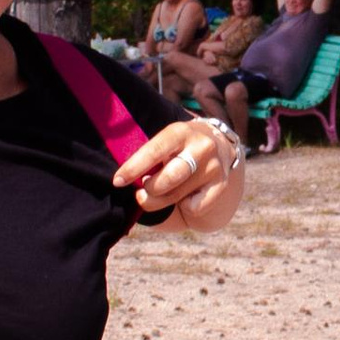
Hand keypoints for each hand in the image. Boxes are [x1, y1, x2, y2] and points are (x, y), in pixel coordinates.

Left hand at [116, 115, 239, 222]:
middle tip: (144, 189)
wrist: (219, 144)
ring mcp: (214, 167)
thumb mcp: (165, 141)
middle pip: (167, 179)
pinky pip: (195, 207)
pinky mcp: (222, 185)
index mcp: (181, 132)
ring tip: (161, 192)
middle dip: (149, 189)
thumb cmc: (179, 147)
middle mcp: (201, 147)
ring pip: (177, 196)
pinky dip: (185, 206)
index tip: (117, 181)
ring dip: (161, 201)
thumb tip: (127, 182)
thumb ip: (150, 158)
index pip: (154, 151)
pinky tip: (186, 194)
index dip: (133, 168)